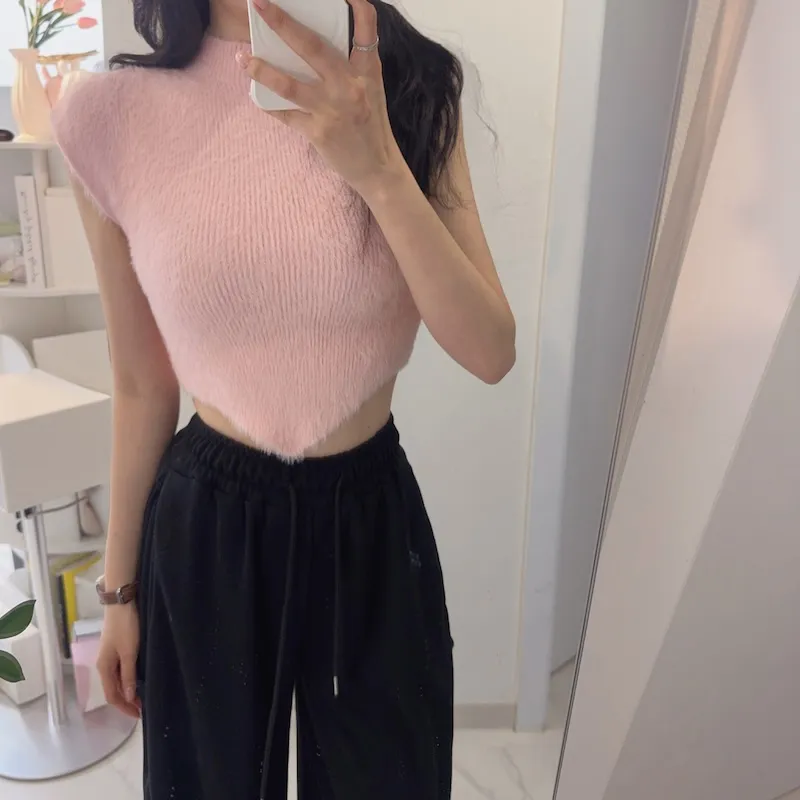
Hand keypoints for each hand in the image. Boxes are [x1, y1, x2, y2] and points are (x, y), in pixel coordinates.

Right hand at [96, 604, 140, 718]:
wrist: (121, 603)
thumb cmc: (125, 627)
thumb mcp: (129, 652)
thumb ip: (128, 675)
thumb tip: (128, 698)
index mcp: (104, 668)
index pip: (112, 696)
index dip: (125, 707)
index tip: (139, 715)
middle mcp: (104, 665)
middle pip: (113, 690)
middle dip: (127, 702)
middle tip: (143, 709)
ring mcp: (109, 658)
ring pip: (117, 681)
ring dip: (128, 692)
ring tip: (142, 698)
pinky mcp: (116, 650)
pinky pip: (120, 672)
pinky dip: (128, 681)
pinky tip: (137, 681)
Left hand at [240, 0, 408, 196]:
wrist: (376, 168)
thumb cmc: (371, 124)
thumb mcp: (371, 89)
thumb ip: (350, 65)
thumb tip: (311, 44)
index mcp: (367, 71)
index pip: (365, 28)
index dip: (356, 5)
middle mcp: (349, 86)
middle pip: (311, 47)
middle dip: (282, 22)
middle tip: (259, 3)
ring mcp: (331, 110)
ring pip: (289, 84)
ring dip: (261, 68)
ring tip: (242, 58)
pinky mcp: (318, 132)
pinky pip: (285, 114)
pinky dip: (268, 104)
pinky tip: (255, 92)